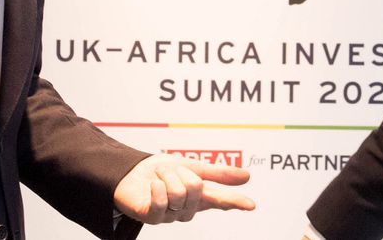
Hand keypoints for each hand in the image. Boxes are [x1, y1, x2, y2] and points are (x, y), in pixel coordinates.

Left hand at [113, 153, 254, 223]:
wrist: (131, 172)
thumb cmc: (163, 172)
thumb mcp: (193, 167)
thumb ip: (218, 174)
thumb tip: (247, 176)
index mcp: (200, 197)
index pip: (221, 200)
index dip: (236, 201)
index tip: (251, 204)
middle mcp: (188, 209)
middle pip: (196, 188)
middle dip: (180, 172)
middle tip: (169, 170)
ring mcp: (170, 216)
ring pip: (178, 192)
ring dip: (166, 176)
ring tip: (159, 176)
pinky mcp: (152, 217)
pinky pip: (161, 201)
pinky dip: (157, 186)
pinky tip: (153, 184)